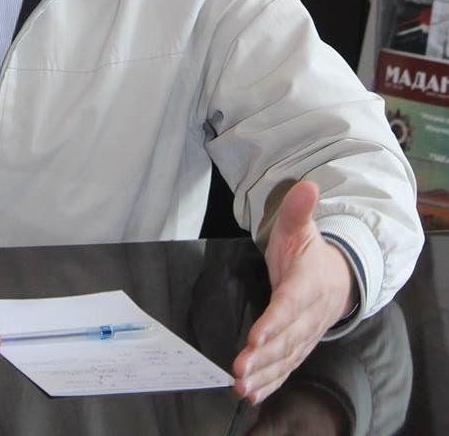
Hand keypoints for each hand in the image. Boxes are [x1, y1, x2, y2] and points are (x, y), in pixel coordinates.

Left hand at [233, 180, 354, 404]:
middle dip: (263, 357)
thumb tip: (308, 185)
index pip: (289, 305)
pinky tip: (253, 394)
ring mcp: (305, 333)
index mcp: (307, 284)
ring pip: (285, 358)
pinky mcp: (299, 346)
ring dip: (264, 374)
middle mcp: (308, 315)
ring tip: (242, 387)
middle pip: (285, 339)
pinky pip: (286, 367)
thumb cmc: (310, 252)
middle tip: (239, 371)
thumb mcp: (301, 226)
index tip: (257, 336)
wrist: (339, 278)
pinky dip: (271, 382)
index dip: (275, 322)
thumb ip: (299, 209)